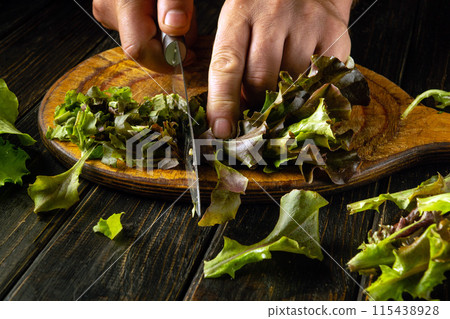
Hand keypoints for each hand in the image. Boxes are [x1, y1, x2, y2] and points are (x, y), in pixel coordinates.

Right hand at [93, 0, 195, 72]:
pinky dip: (157, 25)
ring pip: (142, 39)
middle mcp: (110, 9)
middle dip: (170, 45)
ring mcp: (109, 9)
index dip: (166, 60)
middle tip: (189, 26)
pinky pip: (138, 27)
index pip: (140, 51)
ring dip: (166, 35)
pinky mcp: (113, 8)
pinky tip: (166, 10)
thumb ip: (175, 1)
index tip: (188, 56)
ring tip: (178, 11)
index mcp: (124, 3)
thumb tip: (174, 27)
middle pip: (142, 47)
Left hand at [207, 0, 352, 138]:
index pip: (227, 65)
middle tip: (258, 108)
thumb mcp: (240, 26)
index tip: (222, 130)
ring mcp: (307, 22)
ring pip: (291, 84)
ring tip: (283, 87)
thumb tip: (235, 114)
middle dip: (256, 104)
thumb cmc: (266, 12)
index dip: (223, 103)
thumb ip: (234, 64)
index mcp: (240, 12)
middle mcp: (273, 14)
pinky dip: (310, 90)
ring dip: (284, 97)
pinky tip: (305, 81)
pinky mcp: (335, 33)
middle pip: (260, 80)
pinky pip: (319, 80)